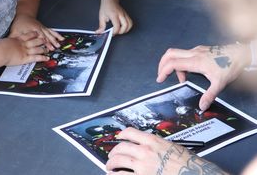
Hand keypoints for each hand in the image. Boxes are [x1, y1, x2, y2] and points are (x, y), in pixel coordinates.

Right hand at [3, 31, 49, 65]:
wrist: (0, 52)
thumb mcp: (5, 41)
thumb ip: (9, 41)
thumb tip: (7, 41)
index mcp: (18, 39)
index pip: (28, 35)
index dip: (34, 34)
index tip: (37, 33)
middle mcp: (24, 44)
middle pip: (36, 41)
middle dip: (41, 41)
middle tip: (45, 40)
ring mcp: (26, 51)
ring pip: (38, 49)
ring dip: (44, 49)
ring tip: (48, 50)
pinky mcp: (26, 58)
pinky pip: (36, 58)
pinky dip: (42, 58)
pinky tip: (47, 58)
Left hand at [10, 15, 63, 50]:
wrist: (25, 14)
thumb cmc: (20, 22)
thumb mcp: (15, 30)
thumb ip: (15, 37)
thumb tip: (13, 44)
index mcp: (33, 29)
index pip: (40, 37)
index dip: (43, 42)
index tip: (46, 48)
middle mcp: (39, 28)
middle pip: (46, 35)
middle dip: (51, 41)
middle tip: (54, 47)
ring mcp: (43, 28)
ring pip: (50, 33)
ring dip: (55, 38)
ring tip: (59, 43)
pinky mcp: (45, 28)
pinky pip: (52, 31)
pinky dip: (57, 34)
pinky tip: (61, 38)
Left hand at [96, 0, 132, 34]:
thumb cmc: (106, 6)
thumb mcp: (101, 16)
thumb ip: (101, 26)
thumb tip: (99, 32)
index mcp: (114, 14)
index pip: (117, 26)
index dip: (114, 32)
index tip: (111, 33)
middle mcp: (121, 14)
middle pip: (125, 25)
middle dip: (121, 31)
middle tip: (115, 32)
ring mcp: (125, 14)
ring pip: (130, 24)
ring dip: (126, 30)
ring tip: (120, 30)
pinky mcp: (127, 15)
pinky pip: (130, 22)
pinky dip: (128, 27)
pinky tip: (122, 27)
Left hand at [106, 127, 226, 174]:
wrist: (194, 173)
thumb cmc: (185, 162)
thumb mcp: (169, 146)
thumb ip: (155, 145)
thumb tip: (145, 146)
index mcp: (152, 141)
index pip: (130, 132)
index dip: (121, 134)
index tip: (118, 137)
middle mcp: (144, 151)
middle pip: (121, 147)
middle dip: (113, 151)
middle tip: (111, 155)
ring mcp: (142, 166)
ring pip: (118, 161)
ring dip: (111, 163)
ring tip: (109, 166)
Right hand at [156, 44, 250, 110]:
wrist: (241, 54)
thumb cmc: (230, 66)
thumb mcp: (220, 83)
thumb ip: (209, 95)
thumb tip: (202, 106)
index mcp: (196, 61)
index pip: (173, 63)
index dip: (163, 71)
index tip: (160, 79)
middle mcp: (193, 53)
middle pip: (170, 54)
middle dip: (162, 64)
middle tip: (162, 75)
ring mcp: (196, 50)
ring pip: (176, 53)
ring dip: (173, 65)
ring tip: (182, 79)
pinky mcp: (199, 49)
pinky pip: (184, 54)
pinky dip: (182, 63)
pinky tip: (190, 72)